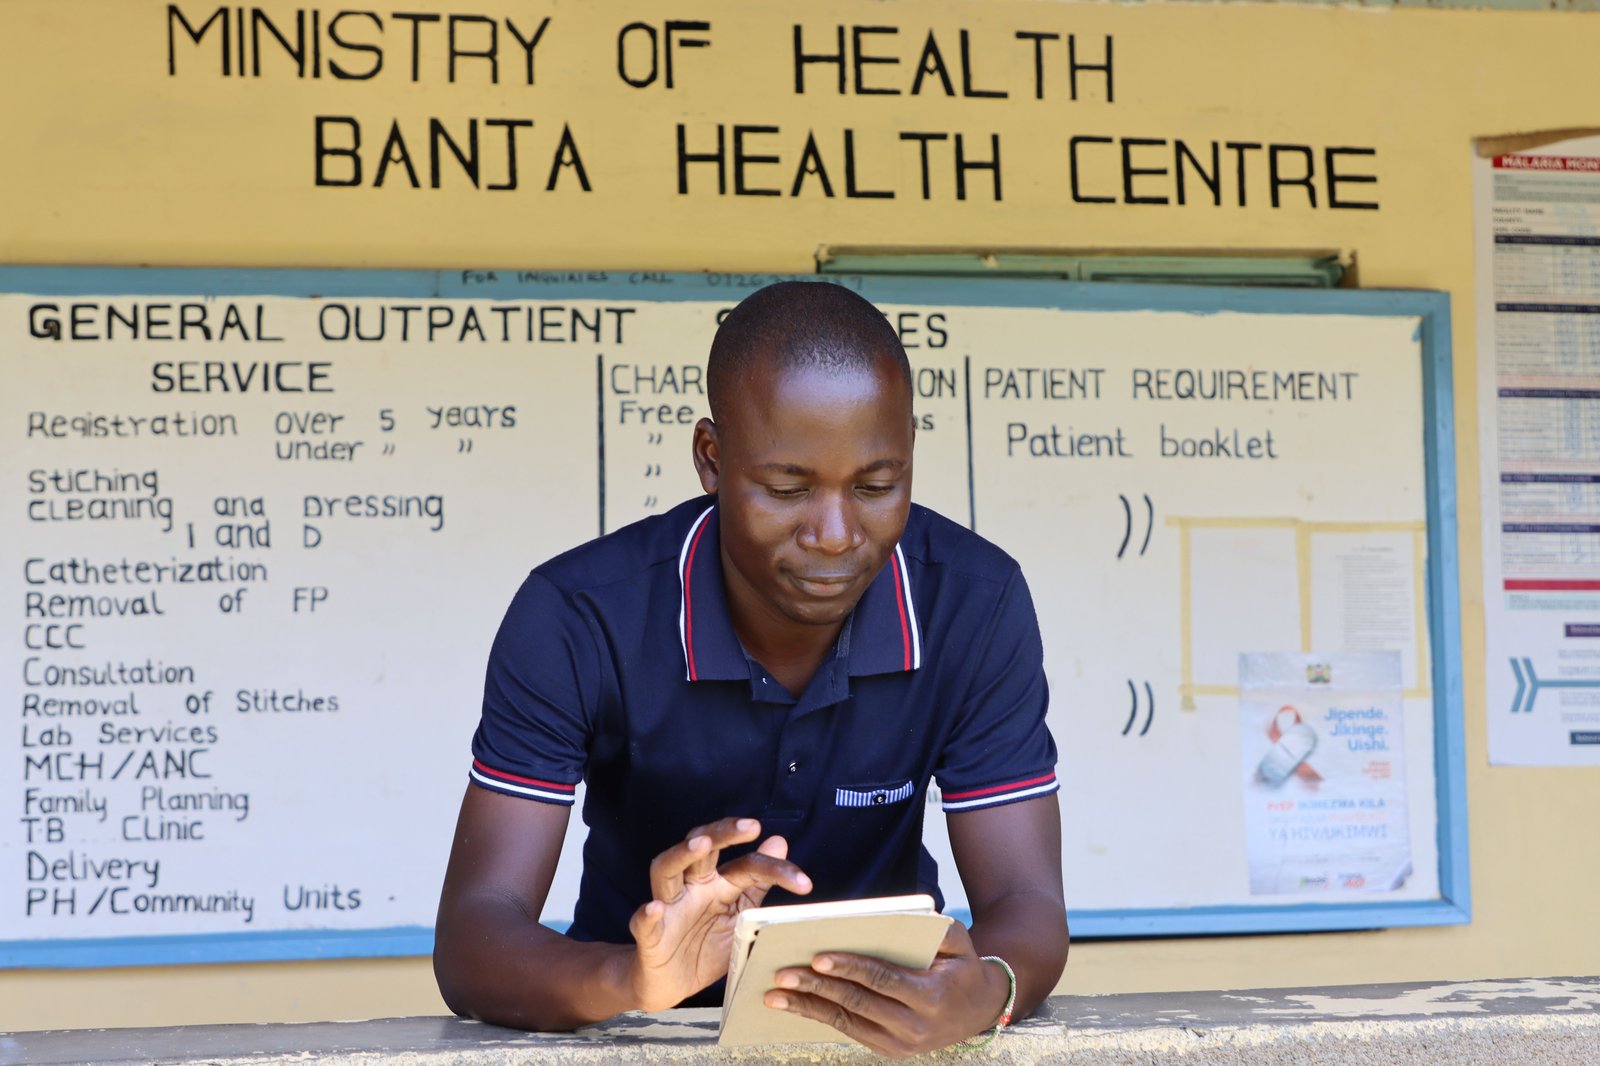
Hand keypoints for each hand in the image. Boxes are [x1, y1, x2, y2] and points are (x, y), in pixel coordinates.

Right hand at [626, 817, 811, 1011]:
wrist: (670, 985)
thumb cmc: (704, 946)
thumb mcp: (738, 916)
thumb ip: (756, 883)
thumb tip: (779, 841)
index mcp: (716, 884)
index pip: (746, 864)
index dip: (775, 868)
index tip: (804, 883)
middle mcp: (691, 888)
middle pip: (700, 848)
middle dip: (723, 833)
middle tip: (751, 826)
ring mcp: (668, 908)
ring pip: (666, 870)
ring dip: (681, 854)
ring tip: (699, 845)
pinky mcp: (649, 937)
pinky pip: (643, 922)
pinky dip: (647, 914)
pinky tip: (655, 908)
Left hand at [763, 920, 1008, 1057]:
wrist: (980, 1009)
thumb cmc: (964, 968)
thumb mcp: (960, 942)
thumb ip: (937, 929)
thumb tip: (903, 917)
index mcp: (930, 997)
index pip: (882, 980)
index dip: (850, 969)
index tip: (818, 959)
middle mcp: (914, 1026)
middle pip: (857, 1003)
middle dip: (816, 988)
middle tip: (783, 975)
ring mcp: (900, 1044)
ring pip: (846, 1022)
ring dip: (808, 1007)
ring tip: (775, 995)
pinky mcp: (889, 1050)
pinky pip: (849, 1030)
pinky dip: (820, 1016)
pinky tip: (796, 1005)